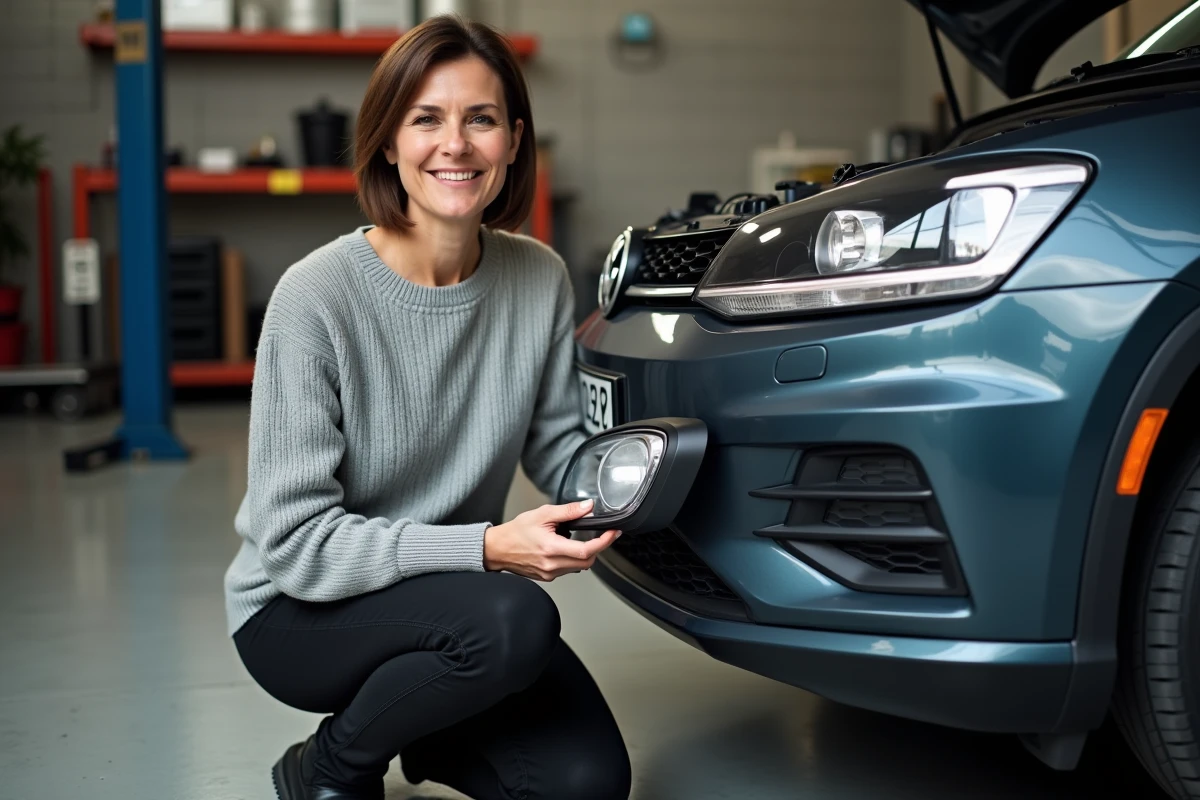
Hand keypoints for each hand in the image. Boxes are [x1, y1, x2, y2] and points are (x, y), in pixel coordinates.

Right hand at [484, 499, 620, 580]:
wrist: (497, 549)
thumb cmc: (515, 532)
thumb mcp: (542, 514)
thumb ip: (568, 511)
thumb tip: (587, 507)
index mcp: (551, 548)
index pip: (586, 550)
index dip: (604, 542)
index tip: (613, 533)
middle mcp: (552, 565)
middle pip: (587, 562)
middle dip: (598, 548)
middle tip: (603, 535)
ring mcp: (550, 573)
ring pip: (579, 567)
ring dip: (585, 554)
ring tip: (579, 539)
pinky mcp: (547, 577)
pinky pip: (568, 570)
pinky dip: (573, 559)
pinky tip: (566, 548)